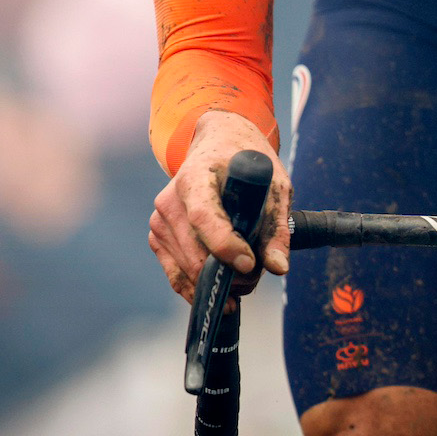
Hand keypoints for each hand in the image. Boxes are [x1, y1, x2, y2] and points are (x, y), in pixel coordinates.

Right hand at [148, 110, 291, 304]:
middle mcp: (170, 200)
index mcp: (196, 178)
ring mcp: (159, 220)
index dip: (225, 245)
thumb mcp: (273, 186)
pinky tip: (220, 289)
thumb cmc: (247, 165)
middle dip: (228, 274)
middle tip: (257, 275)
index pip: (202, 217)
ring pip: (187, 270)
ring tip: (245, 276)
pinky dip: (199, 287)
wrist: (218, 146)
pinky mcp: (158, 237)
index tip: (249, 264)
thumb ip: (275, 228)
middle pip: (195, 252)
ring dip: (217, 283)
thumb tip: (278, 268)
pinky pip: (176, 275)